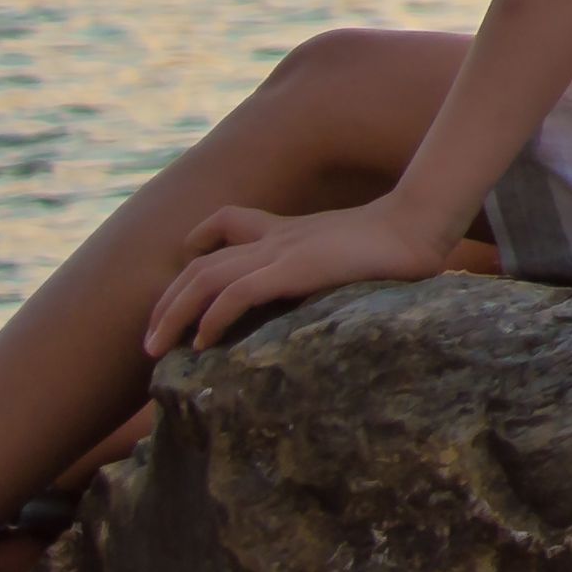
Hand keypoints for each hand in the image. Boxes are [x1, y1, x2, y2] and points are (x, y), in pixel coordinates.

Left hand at [137, 189, 472, 360]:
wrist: (420, 225)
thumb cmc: (403, 243)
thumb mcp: (358, 251)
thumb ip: (339, 264)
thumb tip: (348, 288)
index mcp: (289, 232)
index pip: (228, 223)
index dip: (198, 243)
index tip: (184, 274)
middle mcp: (276, 239)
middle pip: (200, 263)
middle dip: (167, 301)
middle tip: (151, 338)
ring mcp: (281, 252)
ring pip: (204, 279)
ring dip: (172, 314)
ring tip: (157, 347)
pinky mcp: (292, 268)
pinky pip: (235, 294)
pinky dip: (211, 318)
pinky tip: (202, 342)